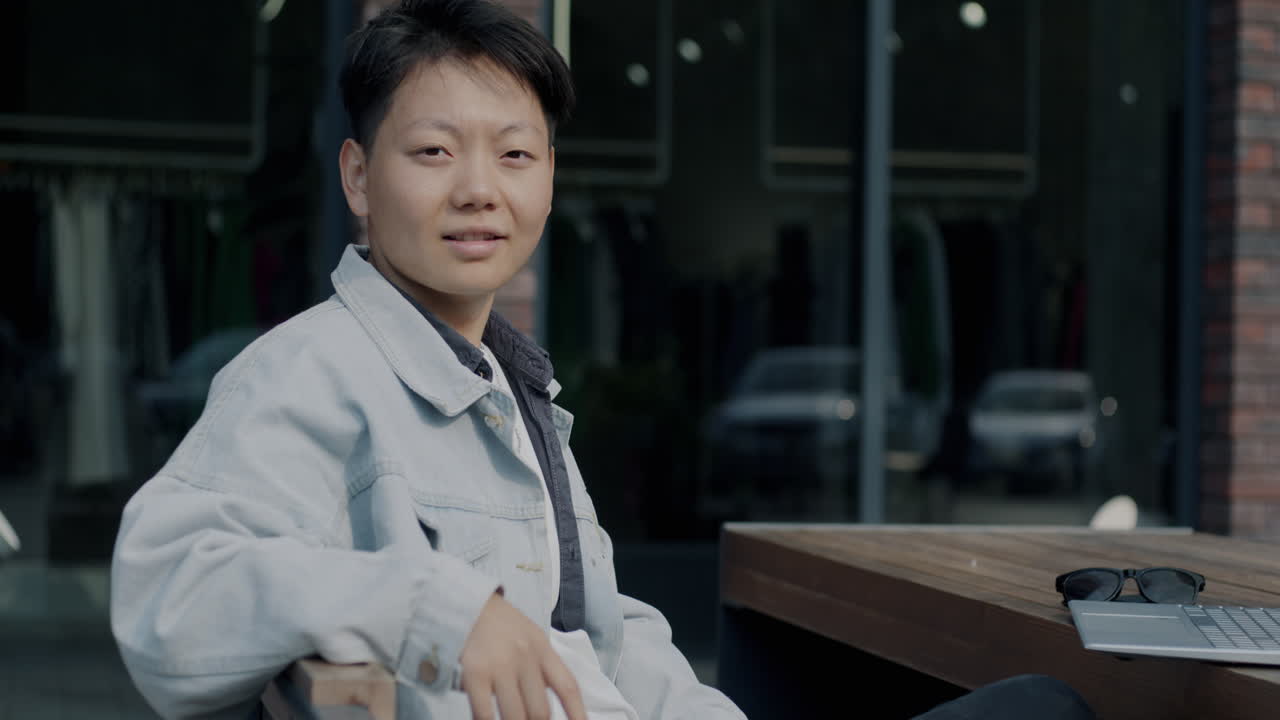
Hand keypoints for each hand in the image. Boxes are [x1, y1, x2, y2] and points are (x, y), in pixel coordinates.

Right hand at [460, 592, 586, 719]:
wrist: (468, 603)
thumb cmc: (501, 626)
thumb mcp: (531, 638)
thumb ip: (542, 668)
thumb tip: (546, 710)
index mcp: (543, 650)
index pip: (568, 687)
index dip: (578, 714)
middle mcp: (526, 658)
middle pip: (541, 711)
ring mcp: (500, 666)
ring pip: (516, 717)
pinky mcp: (475, 673)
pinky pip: (485, 714)